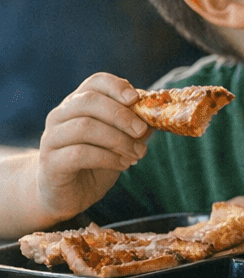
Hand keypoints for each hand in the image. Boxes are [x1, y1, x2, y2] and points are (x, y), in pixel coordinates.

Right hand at [36, 73, 149, 220]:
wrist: (70, 195)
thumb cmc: (97, 162)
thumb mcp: (121, 141)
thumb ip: (135, 126)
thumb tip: (158, 115)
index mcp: (78, 104)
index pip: (95, 82)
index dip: (116, 86)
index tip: (136, 98)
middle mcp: (60, 116)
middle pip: (89, 101)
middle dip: (121, 115)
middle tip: (141, 131)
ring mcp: (51, 138)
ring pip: (84, 127)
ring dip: (118, 140)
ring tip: (137, 154)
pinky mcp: (50, 162)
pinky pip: (79, 153)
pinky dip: (107, 158)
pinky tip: (123, 165)